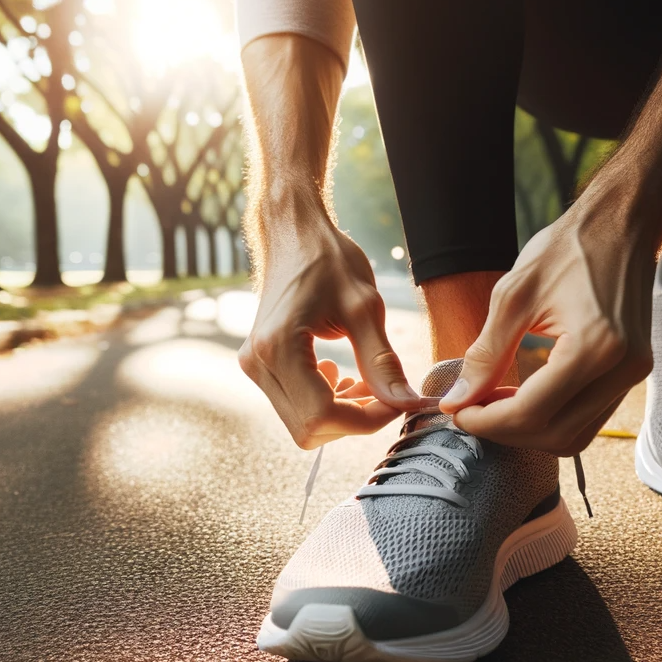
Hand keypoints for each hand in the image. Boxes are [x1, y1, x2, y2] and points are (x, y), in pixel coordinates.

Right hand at [239, 211, 421, 448]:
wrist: (294, 233)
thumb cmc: (328, 259)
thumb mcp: (364, 308)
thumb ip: (382, 362)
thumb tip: (406, 403)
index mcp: (279, 348)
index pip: (322, 416)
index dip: (366, 420)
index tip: (396, 402)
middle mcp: (258, 363)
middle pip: (310, 428)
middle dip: (354, 420)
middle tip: (384, 393)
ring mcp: (254, 366)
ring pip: (302, 423)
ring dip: (341, 413)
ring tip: (366, 382)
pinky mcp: (259, 365)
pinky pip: (295, 406)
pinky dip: (325, 403)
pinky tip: (343, 376)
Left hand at [438, 191, 654, 454]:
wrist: (621, 223)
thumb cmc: (567, 248)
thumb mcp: (513, 296)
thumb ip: (485, 355)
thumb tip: (457, 400)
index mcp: (594, 347)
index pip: (532, 412)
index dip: (487, 421)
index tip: (457, 412)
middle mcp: (622, 369)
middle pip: (555, 435)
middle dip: (506, 431)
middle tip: (471, 409)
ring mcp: (634, 374)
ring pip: (575, 435)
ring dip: (530, 429)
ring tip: (495, 403)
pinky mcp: (634, 371)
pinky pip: (589, 416)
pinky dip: (553, 416)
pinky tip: (525, 395)